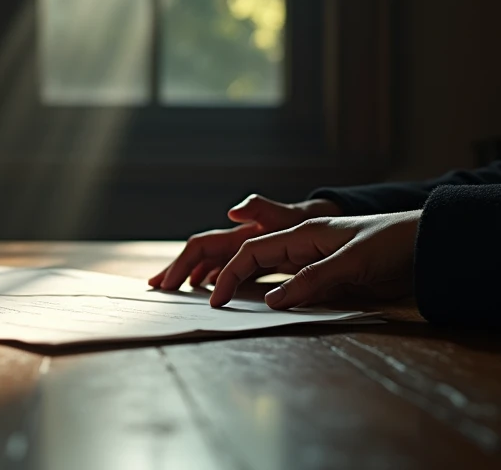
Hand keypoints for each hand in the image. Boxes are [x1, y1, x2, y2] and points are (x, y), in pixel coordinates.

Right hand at [149, 195, 342, 289]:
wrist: (345, 226)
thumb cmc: (320, 222)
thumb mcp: (295, 216)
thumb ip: (266, 210)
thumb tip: (233, 209)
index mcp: (245, 231)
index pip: (204, 248)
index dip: (189, 268)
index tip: (181, 292)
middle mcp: (243, 238)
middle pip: (200, 252)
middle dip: (176, 268)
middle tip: (155, 287)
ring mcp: (252, 248)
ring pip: (211, 261)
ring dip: (189, 273)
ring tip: (172, 289)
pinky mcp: (265, 258)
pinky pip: (229, 267)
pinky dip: (212, 276)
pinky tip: (207, 286)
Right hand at [209, 210, 420, 308]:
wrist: (428, 245)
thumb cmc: (393, 243)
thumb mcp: (353, 262)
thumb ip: (312, 280)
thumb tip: (272, 301)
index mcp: (302, 233)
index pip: (252, 252)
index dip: (229, 274)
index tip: (216, 299)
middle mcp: (302, 245)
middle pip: (251, 258)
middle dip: (221, 273)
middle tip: (204, 298)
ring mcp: (314, 261)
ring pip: (267, 273)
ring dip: (241, 283)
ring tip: (217, 298)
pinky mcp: (328, 277)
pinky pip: (290, 286)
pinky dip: (271, 294)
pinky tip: (262, 305)